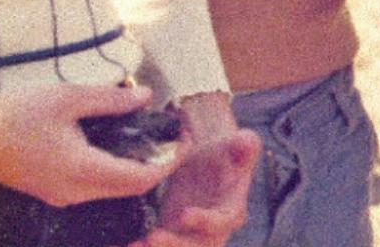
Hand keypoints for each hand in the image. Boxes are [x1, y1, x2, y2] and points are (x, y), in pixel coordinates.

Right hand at [0, 83, 172, 206]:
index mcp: (82, 171)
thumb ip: (112, 100)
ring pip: (114, 188)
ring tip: (153, 134)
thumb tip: (148, 96)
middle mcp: (75, 192)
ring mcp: (62, 195)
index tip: (188, 136)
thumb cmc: (15, 114)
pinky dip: (117, 167)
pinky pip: (96, 186)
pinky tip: (121, 142)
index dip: (171, 160)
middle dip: (160, 163)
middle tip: (175, 133)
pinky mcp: (52, 190)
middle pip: (132, 187)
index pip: (143, 178)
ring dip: (139, 166)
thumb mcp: (68, 97)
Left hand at [139, 93, 258, 246]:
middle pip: (199, 246)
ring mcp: (193, 235)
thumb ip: (245, 144)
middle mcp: (214, 229)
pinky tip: (132, 245)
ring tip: (137, 245)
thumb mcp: (238, 143)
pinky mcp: (174, 235)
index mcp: (233, 209)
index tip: (184, 214)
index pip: (223, 221)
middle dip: (175, 245)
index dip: (206, 222)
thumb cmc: (226, 152)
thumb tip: (247, 142)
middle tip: (153, 237)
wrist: (208, 162)